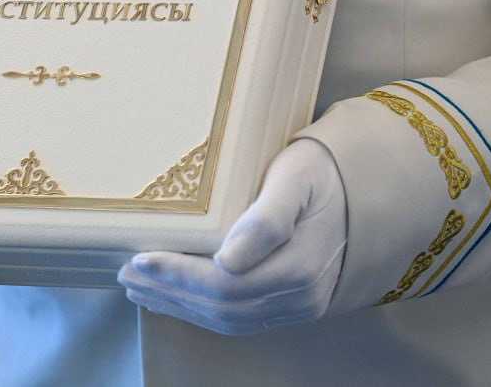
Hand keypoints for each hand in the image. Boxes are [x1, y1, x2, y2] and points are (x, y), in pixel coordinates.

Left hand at [118, 138, 346, 335]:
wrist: (362, 188)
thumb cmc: (321, 173)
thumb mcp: (296, 177)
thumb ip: (266, 218)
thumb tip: (228, 259)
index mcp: (300, 264)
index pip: (227, 284)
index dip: (180, 277)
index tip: (142, 257)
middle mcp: (301, 295)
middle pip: (222, 307)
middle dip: (170, 292)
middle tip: (128, 271)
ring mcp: (298, 306)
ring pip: (228, 319)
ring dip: (179, 305)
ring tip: (140, 286)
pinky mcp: (291, 307)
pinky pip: (240, 318)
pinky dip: (200, 311)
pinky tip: (173, 298)